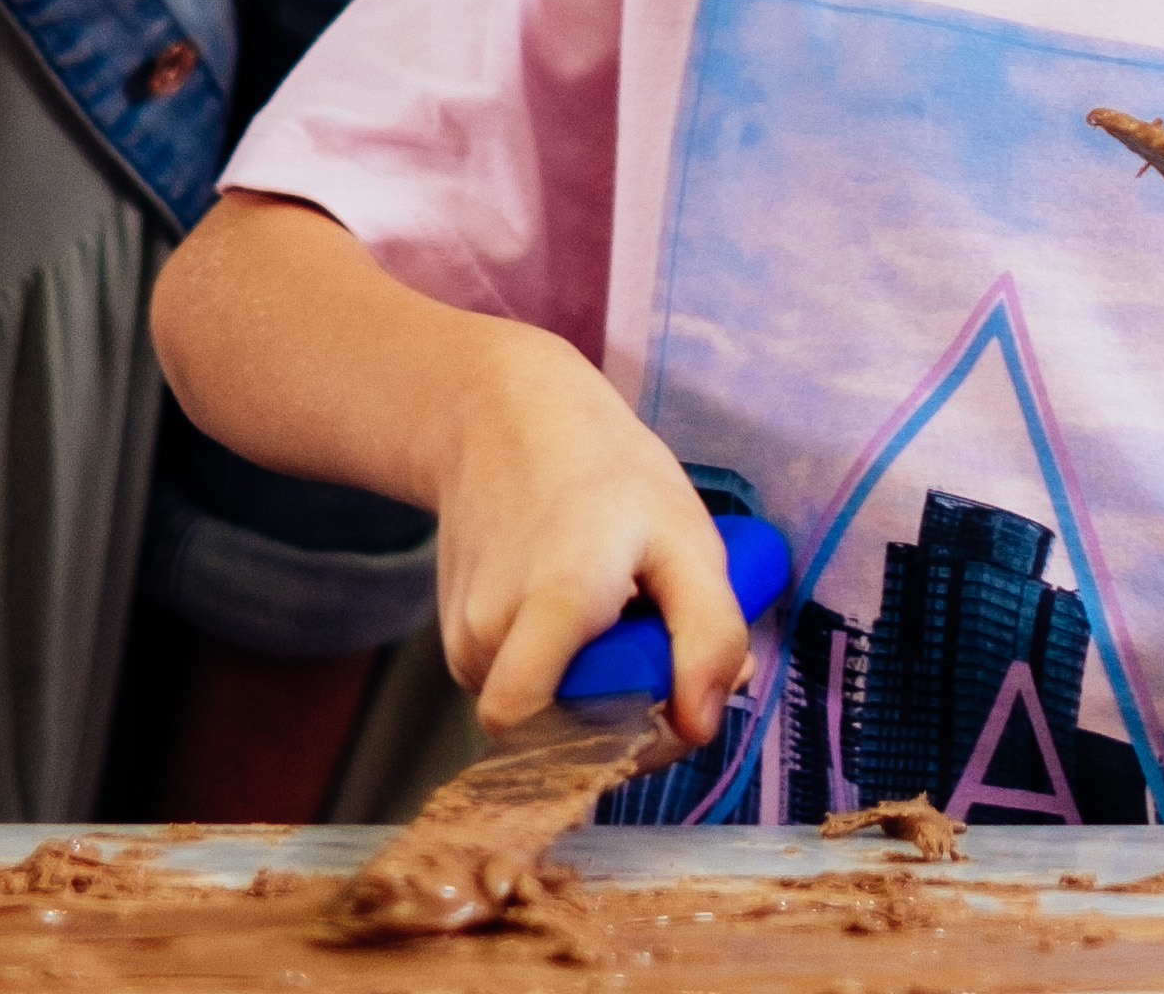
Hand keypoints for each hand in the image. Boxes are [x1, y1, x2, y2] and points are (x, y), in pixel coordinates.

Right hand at [423, 321, 751, 740]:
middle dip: (619, 719)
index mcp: (554, 606)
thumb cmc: (604, 471)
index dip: (630, 745)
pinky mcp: (455, 643)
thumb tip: (700, 727)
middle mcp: (491, 634)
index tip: (679, 702)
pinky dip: (559, 672)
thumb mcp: (686, 535)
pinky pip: (519, 690)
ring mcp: (463, 641)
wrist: (498, 417)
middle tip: (655, 654)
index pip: (561, 740)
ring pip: (540, 717)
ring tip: (614, 616)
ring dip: (590, 690)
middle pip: (557, 738)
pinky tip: (576, 614)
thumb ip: (708, 634)